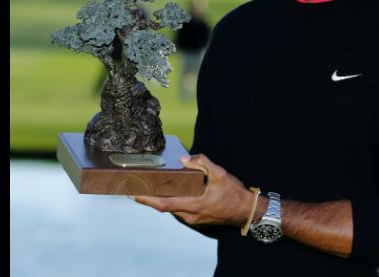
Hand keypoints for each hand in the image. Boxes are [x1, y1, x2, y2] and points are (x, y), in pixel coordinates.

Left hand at [130, 154, 253, 227]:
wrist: (246, 211)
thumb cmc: (234, 193)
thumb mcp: (220, 174)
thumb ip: (202, 163)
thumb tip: (185, 159)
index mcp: (193, 205)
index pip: (163, 204)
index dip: (146, 199)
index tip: (132, 194)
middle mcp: (190, 215)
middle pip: (164, 206)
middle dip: (149, 197)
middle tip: (135, 186)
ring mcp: (193, 218)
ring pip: (172, 207)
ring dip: (161, 198)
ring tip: (150, 186)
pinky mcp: (197, 217)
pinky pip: (180, 208)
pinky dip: (172, 200)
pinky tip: (171, 191)